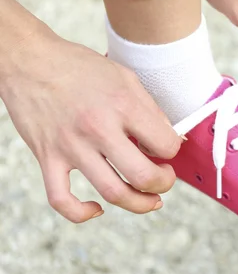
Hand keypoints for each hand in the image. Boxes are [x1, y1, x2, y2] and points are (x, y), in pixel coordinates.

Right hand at [0, 27, 180, 222]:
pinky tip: (97, 208)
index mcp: (123, 106)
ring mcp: (71, 147)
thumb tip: (171, 138)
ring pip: (112, 193)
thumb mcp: (126, 78)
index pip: (165, 144)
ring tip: (150, 200)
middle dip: (164, 183)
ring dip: (138, 203)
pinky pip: (61, 199)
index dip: (172, 150)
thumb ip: (151, 110)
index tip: (167, 149)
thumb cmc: (79, 67)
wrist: (29, 61)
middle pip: (143, 176)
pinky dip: (81, 213)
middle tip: (166, 178)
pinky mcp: (48, 158)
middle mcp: (98, 129)